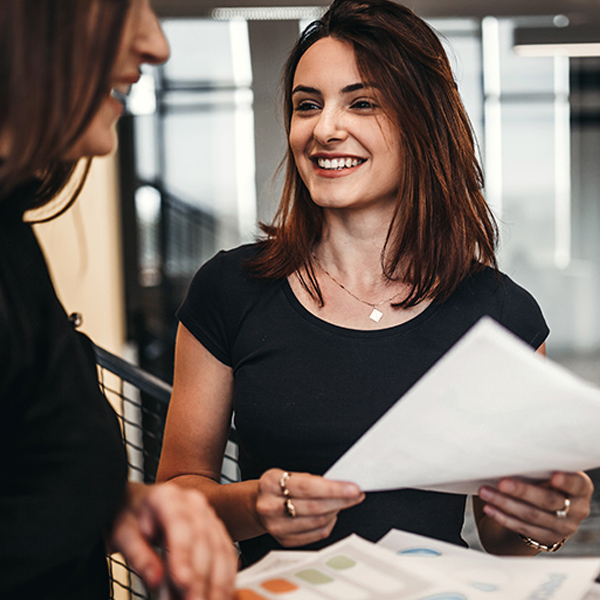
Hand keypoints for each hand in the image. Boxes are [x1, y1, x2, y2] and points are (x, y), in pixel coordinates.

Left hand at [109, 482, 237, 599]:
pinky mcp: (217, 530)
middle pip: (204, 541)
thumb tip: (155, 579)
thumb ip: (139, 556)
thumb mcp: (123, 536)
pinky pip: (228, 553)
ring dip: (218, 582)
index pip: (179, 527)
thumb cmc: (132, 520)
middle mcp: (193, 504)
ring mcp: (208, 515)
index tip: (182, 583)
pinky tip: (223, 595)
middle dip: (201, 578)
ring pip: (221, 549)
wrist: (140, 506)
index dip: (183, 556)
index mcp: (167, 498)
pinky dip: (227, 577)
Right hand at [255, 469, 363, 547]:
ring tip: (344, 501)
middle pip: (315, 506)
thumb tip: (342, 484)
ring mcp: (276, 526)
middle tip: (357, 494)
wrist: (258, 504)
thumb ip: (312, 480)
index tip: (353, 488)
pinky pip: (316, 534)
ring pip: (318, 521)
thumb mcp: (288, 474)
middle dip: (341, 500)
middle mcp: (270, 506)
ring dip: (336, 510)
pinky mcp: (284, 540)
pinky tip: (332, 513)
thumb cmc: (278, 486)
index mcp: (270, 483)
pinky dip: (329, 523)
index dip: (333, 488)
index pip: (307, 487)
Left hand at [478, 471, 593, 550]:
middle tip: (502, 483)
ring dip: (505, 504)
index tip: (554, 476)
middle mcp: (577, 509)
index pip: (577, 484)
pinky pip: (523, 528)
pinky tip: (489, 508)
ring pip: (532, 516)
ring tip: (486, 492)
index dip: (567, 481)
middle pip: (548, 501)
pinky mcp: (548, 538)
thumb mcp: (551, 471)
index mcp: (581, 488)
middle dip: (523, 491)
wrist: (550, 507)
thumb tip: (511, 453)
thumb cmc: (546, 479)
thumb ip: (541, 466)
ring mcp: (563, 527)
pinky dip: (503, 517)